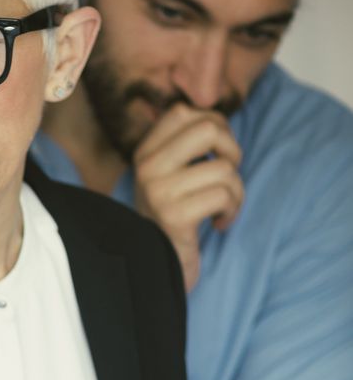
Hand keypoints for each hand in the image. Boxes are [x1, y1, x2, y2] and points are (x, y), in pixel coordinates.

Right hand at [133, 105, 243, 290]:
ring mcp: (158, 191)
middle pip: (208, 128)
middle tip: (227, 175)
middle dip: (231, 151)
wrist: (156, 268)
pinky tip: (218, 224)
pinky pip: (223, 195)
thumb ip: (185, 146)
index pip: (184, 112)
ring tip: (223, 208)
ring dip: (236, 191)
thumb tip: (217, 119)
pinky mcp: (174, 216)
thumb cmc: (175, 219)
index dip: (213, 126)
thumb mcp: (171, 176)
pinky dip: (232, 211)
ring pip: (224, 168)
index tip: (214, 154)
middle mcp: (146, 167)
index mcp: (144, 152)